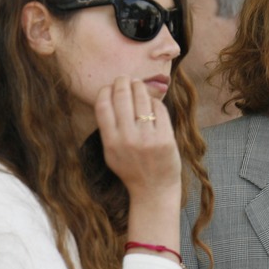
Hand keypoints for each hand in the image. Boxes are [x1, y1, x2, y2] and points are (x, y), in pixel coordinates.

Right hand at [94, 76, 181, 203]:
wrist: (154, 190)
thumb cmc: (132, 169)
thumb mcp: (112, 153)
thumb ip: (109, 129)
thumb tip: (109, 96)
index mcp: (111, 142)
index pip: (103, 105)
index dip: (105, 90)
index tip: (109, 86)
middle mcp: (127, 139)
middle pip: (122, 97)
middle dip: (122, 82)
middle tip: (124, 78)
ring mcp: (147, 138)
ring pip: (142, 99)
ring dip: (139, 86)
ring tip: (138, 84)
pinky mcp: (165, 138)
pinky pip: (158, 109)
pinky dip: (154, 101)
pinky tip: (152, 101)